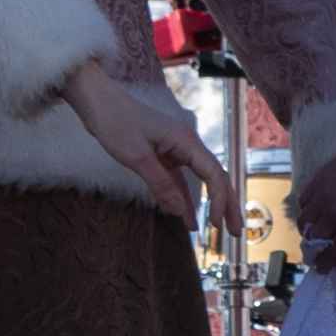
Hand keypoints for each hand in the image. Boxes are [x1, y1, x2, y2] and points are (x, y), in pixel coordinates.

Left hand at [79, 76, 227, 230]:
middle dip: (227, 205)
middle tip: (235, 232)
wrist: (99, 102)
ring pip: (201, 181)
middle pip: (216, 178)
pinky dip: (186, 200)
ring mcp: (177, 152)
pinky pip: (181, 182)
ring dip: (211, 205)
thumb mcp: (137, 157)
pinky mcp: (164, 157)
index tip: (215, 225)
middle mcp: (187, 146)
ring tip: (219, 231)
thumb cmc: (117, 123)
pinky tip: (188, 219)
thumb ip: (161, 184)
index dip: (219, 201)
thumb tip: (180, 212)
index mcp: (187, 142)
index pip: (215, 174)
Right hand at [293, 123, 335, 254]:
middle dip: (313, 250)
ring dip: (307, 231)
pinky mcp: (318, 179)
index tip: (323, 268)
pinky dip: (305, 210)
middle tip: (316, 253)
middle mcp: (335, 215)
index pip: (331, 256)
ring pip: (304, 222)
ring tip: (313, 234)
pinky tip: (314, 212)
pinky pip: (303, 202)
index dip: (325, 265)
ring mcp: (324, 196)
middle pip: (314, 242)